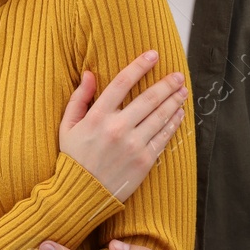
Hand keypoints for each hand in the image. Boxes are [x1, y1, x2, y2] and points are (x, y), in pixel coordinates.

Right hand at [58, 50, 187, 199]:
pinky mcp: (144, 161)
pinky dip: (173, 123)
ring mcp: (133, 145)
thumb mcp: (67, 126)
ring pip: (160, 116)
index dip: (140, 65)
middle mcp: (117, 128)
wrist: (82, 194)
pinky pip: (163, 137)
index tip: (153, 55)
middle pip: (148, 98)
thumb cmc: (74, 158)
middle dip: (166, 84)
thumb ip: (79, 98)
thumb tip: (90, 74)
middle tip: (177, 75)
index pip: (122, 83)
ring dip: (174, 101)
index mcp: (97, 116)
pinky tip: (179, 114)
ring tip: (183, 91)